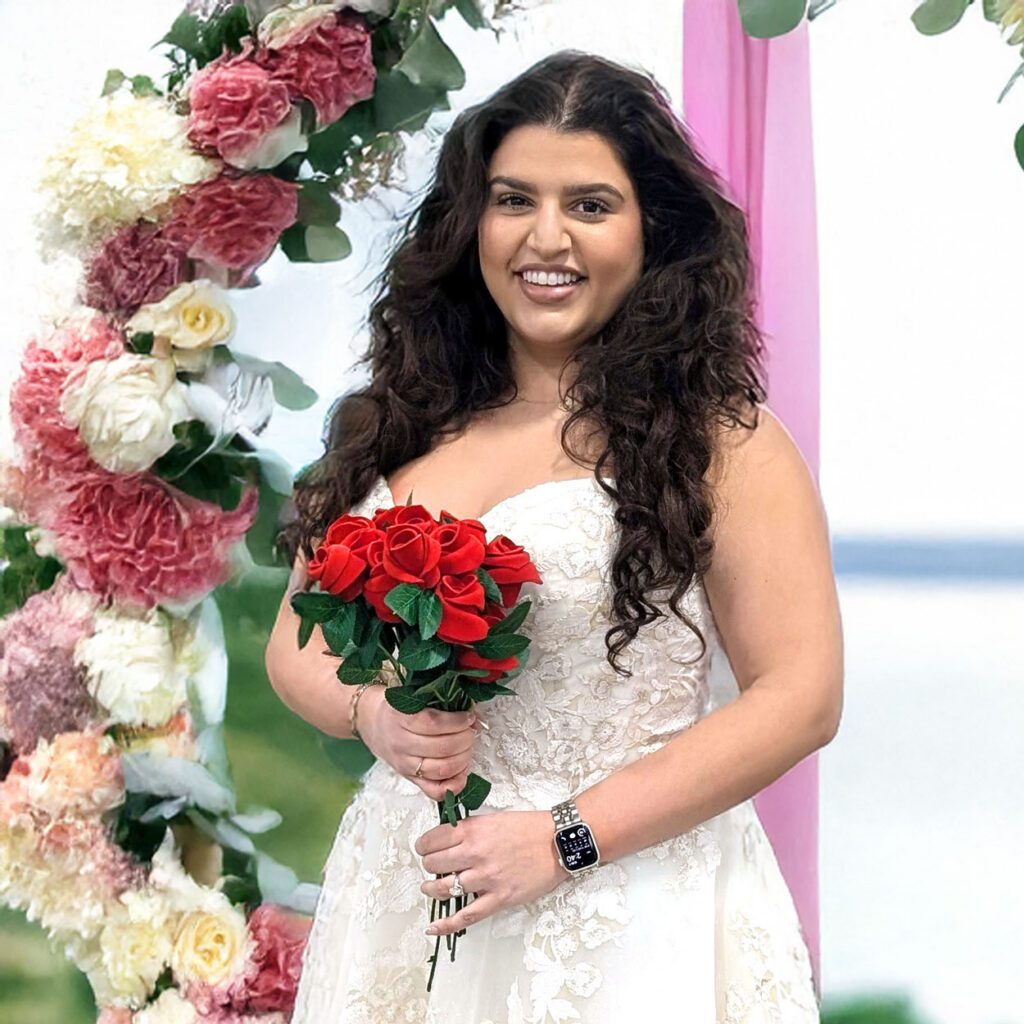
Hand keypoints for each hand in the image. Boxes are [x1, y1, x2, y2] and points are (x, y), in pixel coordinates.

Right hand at [358, 687, 482, 801]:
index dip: (457, 721)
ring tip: (468, 748)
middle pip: (442, 747)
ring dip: (464, 759)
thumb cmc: (397, 709)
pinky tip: (462, 771)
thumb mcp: (413, 698)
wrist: (373, 723)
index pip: (434, 723)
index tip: (468, 717)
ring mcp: (405, 765)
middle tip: (471, 731)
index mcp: (400, 718)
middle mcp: (401, 744)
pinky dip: (455, 784)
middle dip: (465, 739)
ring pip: (441, 769)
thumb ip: (440, 705)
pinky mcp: (410, 779)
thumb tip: (473, 719)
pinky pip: (435, 791)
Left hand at [413, 809, 566, 936]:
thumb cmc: (530, 828)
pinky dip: (447, 924)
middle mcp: (476, 853)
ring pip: (445, 888)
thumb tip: (449, 838)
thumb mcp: (494, 818)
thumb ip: (471, 829)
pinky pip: (467, 915)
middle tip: (432, 865)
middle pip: (435, 864)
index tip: (424, 848)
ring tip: (429, 888)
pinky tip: (433, 927)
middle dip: (429, 865)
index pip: (434, 839)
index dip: (424, 845)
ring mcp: (487, 878)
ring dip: (432, 889)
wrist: (558, 842)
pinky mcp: (499, 898)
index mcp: (474, 830)